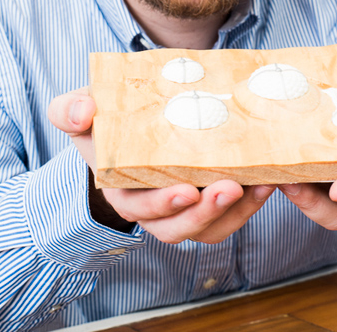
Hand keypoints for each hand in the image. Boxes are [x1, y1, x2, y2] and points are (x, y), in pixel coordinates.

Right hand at [48, 88, 274, 243]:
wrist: (126, 124)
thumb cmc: (102, 120)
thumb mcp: (79, 110)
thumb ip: (70, 110)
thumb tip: (82, 112)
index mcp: (120, 189)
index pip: (140, 207)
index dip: (163, 204)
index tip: (187, 189)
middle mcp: (151, 208)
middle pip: (179, 226)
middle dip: (206, 211)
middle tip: (230, 187)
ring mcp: (181, 208)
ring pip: (208, 228)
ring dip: (236, 212)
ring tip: (260, 185)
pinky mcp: (205, 201)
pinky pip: (229, 216)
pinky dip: (249, 204)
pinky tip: (267, 181)